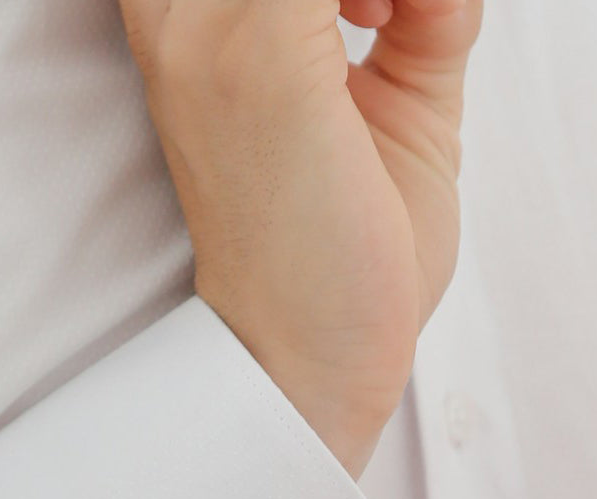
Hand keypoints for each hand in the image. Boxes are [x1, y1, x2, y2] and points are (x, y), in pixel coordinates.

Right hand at [117, 0, 482, 477]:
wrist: (307, 364)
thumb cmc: (341, 258)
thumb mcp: (394, 111)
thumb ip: (416, 18)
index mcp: (193, 25)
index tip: (377, 9)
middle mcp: (179, 16)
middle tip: (390, 12)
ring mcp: (207, 30)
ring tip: (398, 16)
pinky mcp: (256, 56)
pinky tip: (403, 22)